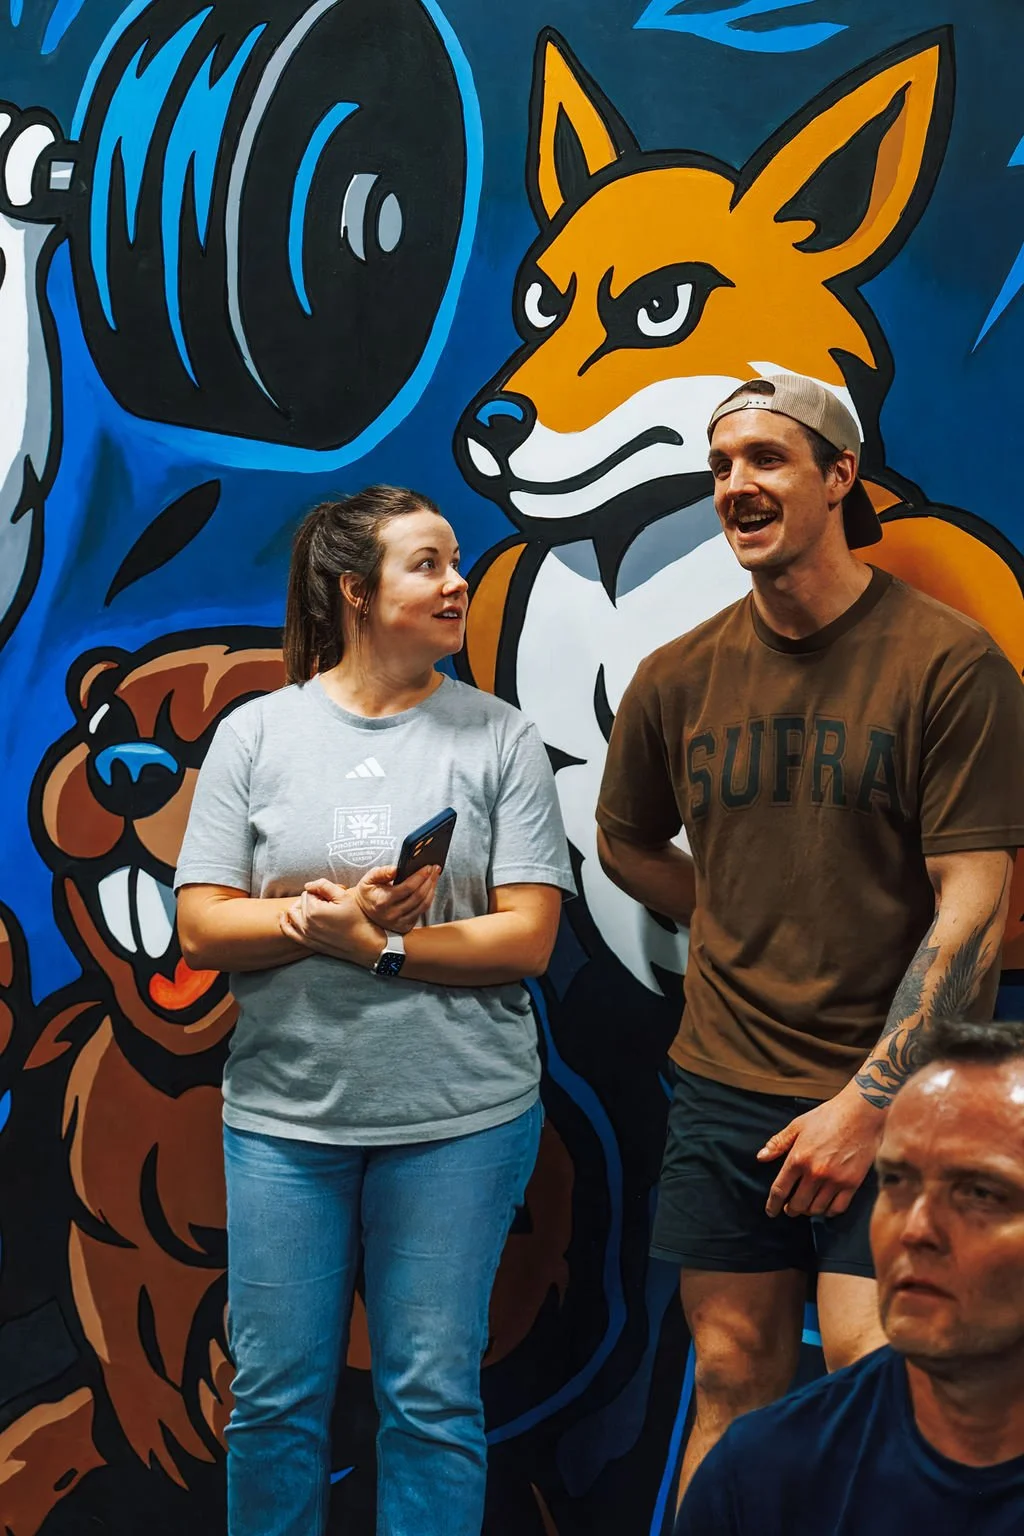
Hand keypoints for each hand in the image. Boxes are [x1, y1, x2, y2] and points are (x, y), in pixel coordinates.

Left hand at [279, 886, 383, 965]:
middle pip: (301, 901)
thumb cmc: (357, 920)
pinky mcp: (307, 942)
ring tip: (315, 907)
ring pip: (293, 913)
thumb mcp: (344, 896)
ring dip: (301, 907)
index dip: (322, 892)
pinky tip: (285, 916)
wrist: (363, 944)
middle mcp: (306, 923)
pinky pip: (289, 932)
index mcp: (313, 910)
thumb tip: (308, 885)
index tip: (333, 897)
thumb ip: (324, 885)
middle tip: (329, 903)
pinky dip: (285, 923)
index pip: (310, 892)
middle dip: (313, 899)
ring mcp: (305, 934)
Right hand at [319, 865, 439, 935]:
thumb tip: (396, 869)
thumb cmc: (368, 893)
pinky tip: (430, 888)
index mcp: (383, 901)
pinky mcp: (405, 927)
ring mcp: (399, 923)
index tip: (428, 866)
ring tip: (435, 877)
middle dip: (430, 880)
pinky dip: (428, 899)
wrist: (362, 912)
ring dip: (432, 889)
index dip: (420, 876)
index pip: (408, 888)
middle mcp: (392, 914)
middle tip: (435, 869)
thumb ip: (382, 872)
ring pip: (423, 905)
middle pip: (419, 896)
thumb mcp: (369, 879)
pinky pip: (421, 912)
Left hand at [757, 1086, 884, 1218]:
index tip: (771, 1211)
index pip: (780, 1190)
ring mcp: (834, 1180)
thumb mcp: (798, 1125)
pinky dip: (828, 1212)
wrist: (860, 1113)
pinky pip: (837, 1208)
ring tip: (806, 1207)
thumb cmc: (828, 1116)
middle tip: (790, 1209)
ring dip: (808, 1211)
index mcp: (798, 1158)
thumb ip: (778, 1143)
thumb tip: (761, 1157)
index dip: (773, 1204)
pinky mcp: (852, 1183)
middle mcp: (815, 1172)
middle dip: (790, 1210)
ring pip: (816, 1209)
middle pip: (797, 1204)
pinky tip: (825, 1207)